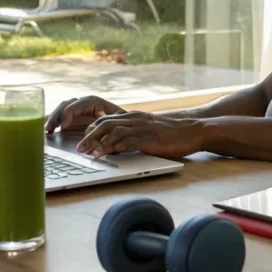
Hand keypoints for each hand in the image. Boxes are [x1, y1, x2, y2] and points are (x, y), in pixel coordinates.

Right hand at [45, 96, 125, 133]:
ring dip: (52, 119)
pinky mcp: (72, 121)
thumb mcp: (117, 129)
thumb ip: (107, 134)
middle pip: (67, 105)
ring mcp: (76, 113)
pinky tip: (47, 133)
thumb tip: (95, 144)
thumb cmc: (122, 128)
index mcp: (96, 103)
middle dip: (56, 115)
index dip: (70, 112)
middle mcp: (84, 105)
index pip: (80, 103)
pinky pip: (60, 119)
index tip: (64, 126)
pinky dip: (53, 124)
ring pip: (61, 111)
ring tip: (46, 131)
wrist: (125, 131)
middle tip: (49, 128)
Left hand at [76, 111, 202, 159]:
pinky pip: (124, 141)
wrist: (192, 131)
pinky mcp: (147, 138)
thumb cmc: (172, 134)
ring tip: (86, 153)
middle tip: (79, 149)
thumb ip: (134, 135)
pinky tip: (102, 155)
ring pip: (111, 131)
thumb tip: (118, 146)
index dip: (92, 129)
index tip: (84, 140)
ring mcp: (140, 127)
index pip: (106, 119)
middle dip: (89, 136)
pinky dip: (110, 148)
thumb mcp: (149, 130)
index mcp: (134, 116)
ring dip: (96, 142)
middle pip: (104, 123)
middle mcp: (134, 119)